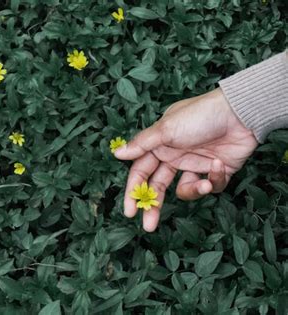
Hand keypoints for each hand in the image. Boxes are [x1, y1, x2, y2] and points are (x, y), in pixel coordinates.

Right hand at [114, 88, 257, 231]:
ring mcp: (195, 164)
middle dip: (154, 206)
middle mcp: (175, 157)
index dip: (134, 191)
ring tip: (202, 184)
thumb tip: (117, 154)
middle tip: (149, 226)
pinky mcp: (217, 171)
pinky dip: (214, 178)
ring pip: (185, 190)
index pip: (141, 172)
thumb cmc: (199, 116)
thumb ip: (141, 144)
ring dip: (193, 191)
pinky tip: (218, 164)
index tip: (130, 212)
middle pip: (159, 186)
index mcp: (159, 146)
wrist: (240, 113)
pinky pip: (211, 185)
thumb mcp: (166, 129)